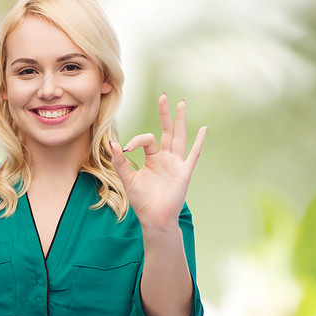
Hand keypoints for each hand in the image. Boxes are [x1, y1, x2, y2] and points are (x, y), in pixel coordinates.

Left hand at [109, 93, 205, 230]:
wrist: (155, 219)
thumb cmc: (142, 201)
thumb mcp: (128, 179)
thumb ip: (120, 162)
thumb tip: (111, 143)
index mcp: (152, 158)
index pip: (147, 139)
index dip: (136, 140)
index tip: (126, 149)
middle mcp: (165, 158)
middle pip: (167, 131)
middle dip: (165, 114)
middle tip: (163, 96)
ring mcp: (176, 163)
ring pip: (179, 137)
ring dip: (180, 121)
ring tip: (181, 103)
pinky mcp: (184, 172)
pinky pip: (193, 154)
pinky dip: (199, 142)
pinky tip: (204, 129)